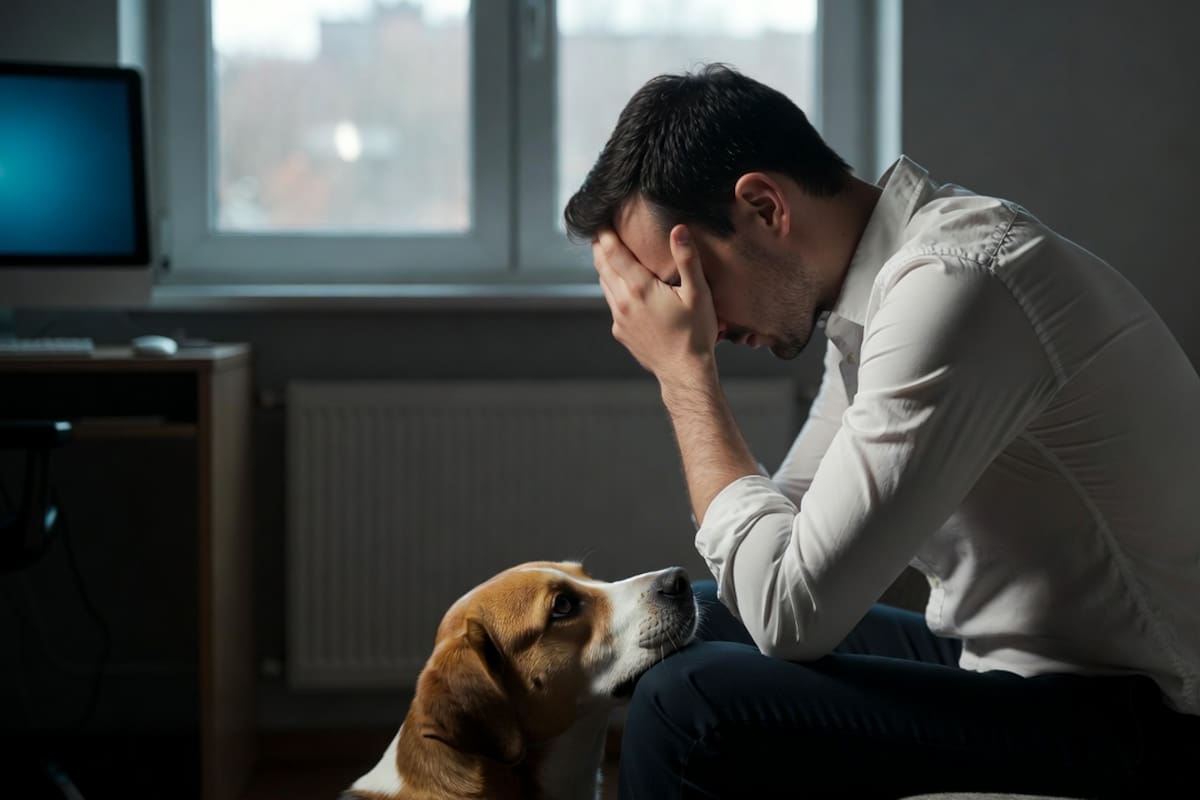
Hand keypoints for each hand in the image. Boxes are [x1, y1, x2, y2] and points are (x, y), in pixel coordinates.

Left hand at [593, 225, 718, 387]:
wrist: (684, 372)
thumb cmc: (696, 333)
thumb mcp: (698, 293)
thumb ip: (687, 260)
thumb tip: (678, 230)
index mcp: (641, 289)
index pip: (615, 254)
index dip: (606, 235)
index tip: (601, 221)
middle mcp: (624, 303)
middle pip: (603, 267)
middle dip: (600, 248)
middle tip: (597, 232)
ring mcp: (620, 319)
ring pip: (605, 286)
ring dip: (603, 268)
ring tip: (604, 254)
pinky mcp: (621, 332)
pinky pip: (612, 304)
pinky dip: (612, 289)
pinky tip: (619, 287)